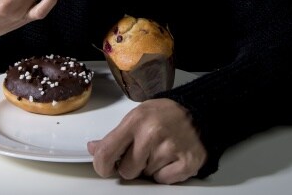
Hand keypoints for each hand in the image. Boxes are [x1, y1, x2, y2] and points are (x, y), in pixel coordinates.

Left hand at [87, 98, 206, 183]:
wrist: (197, 110)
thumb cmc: (165, 113)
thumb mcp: (137, 115)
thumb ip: (115, 135)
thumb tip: (94, 148)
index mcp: (136, 121)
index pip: (106, 152)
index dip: (102, 166)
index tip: (105, 167)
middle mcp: (152, 135)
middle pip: (126, 171)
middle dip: (131, 166)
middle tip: (141, 153)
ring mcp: (170, 149)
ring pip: (146, 176)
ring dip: (149, 168)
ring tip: (159, 150)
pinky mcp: (186, 163)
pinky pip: (163, 181)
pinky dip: (165, 174)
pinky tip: (170, 158)